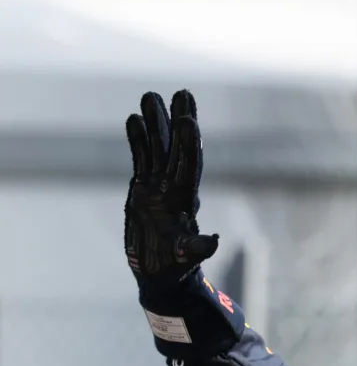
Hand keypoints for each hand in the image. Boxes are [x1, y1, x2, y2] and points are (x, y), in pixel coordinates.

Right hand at [124, 90, 218, 287]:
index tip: (188, 120)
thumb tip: (213, 242)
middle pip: (177, 148)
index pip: (189, 165)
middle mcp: (173, 187)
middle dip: (179, 120)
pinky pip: (140, 158)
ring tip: (149, 95)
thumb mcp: (186, 258)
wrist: (160, 273)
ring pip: (157, 148)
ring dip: (155, 122)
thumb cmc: (175, 267)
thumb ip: (197, 249)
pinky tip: (133, 119)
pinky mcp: (142, 188)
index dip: (188, 143)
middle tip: (182, 92)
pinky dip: (137, 139)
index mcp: (185, 199)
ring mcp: (158, 186)